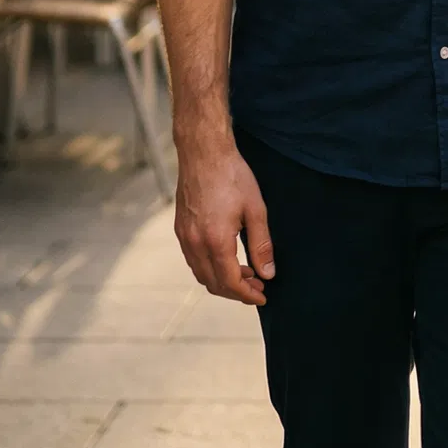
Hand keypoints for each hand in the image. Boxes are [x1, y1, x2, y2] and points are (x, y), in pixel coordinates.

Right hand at [174, 137, 274, 304]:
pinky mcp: (180, 229)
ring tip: (246, 272)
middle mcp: (195, 244)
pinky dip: (210, 268)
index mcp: (215, 241)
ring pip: (201, 274)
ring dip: (222, 280)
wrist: (204, 152)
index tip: (263, 296)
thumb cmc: (232, 175)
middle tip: (257, 285)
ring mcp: (184, 237)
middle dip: (236, 291)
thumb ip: (261, 244)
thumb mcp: (255, 209)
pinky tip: (226, 258)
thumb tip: (268, 273)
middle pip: (214, 284)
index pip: (230, 282)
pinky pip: (193, 260)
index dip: (247, 294)